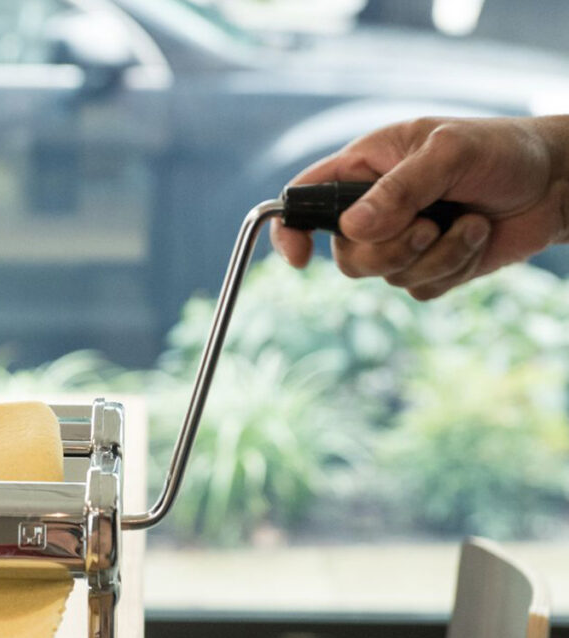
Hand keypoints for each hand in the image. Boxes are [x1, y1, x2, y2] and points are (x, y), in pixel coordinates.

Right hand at [270, 116, 568, 298]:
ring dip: (434, 256)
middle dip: (389, 250)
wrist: (554, 184)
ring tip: (468, 223)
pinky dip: (451, 268)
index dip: (290, 230)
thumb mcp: (449, 152)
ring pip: (385, 277)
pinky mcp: (427, 269)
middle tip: (428, 226)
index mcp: (364, 169)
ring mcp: (399, 243)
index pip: (305, 200)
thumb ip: (399, 188)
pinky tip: (475, 237)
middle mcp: (373, 209)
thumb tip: (352, 228)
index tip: (300, 257)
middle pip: (345, 255)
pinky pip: (418, 290)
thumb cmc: (501, 152)